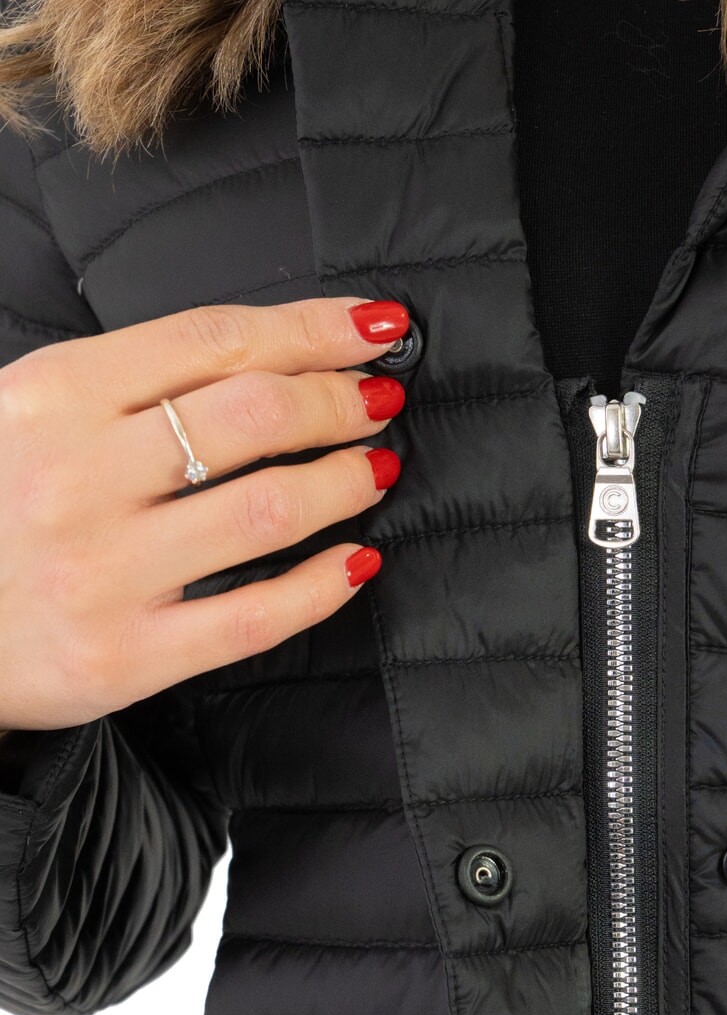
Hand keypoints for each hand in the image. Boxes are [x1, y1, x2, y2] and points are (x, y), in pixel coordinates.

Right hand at [0, 296, 406, 732]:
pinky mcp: (127, 656)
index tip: (370, 329)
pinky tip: (357, 561)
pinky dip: (322, 585)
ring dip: (344, 482)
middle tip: (376, 402)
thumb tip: (266, 356)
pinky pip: (254, 617)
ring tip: (375, 467)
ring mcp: (104, 572)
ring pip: (267, 510)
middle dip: (337, 400)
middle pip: (253, 417)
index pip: (213, 342)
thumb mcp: (25, 414)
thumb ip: (124, 382)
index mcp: (52, 397)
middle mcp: (76, 479)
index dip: (311, 330)